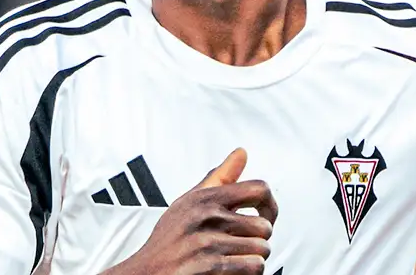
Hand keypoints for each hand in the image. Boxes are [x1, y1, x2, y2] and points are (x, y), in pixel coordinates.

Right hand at [107, 148, 277, 274]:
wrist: (144, 274)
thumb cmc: (169, 240)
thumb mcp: (189, 202)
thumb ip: (219, 178)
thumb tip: (241, 153)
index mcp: (205, 197)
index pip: (259, 189)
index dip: (270, 206)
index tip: (265, 217)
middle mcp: (206, 216)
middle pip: (265, 226)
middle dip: (259, 241)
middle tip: (243, 247)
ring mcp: (207, 242)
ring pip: (262, 250)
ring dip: (254, 260)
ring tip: (234, 260)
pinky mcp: (209, 267)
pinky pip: (253, 267)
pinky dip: (248, 274)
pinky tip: (232, 271)